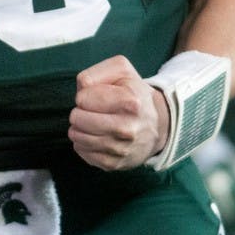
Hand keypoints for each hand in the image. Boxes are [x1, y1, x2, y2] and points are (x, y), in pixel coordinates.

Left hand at [68, 55, 169, 169]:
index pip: (83, 98)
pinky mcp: (114, 164)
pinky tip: (93, 136)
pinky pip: (82, 152)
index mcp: (130, 102)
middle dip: (78, 112)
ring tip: (89, 122)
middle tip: (89, 110)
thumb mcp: (120, 70)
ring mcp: (121, 149)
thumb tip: (81, 91)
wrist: (156, 124)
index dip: (84, 95)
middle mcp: (127, 128)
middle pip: (78, 119)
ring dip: (78, 128)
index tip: (94, 96)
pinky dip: (82, 143)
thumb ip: (96, 73)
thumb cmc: (132, 92)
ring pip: (78, 137)